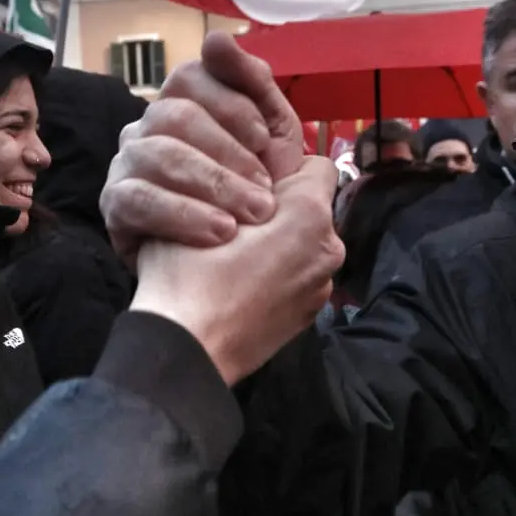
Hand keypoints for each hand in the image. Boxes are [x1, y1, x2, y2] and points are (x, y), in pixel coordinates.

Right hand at [100, 32, 304, 264]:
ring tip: (251, 218)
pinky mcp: (114, 206)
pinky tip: (221, 233)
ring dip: (215, 186)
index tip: (262, 137)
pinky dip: (186, 215)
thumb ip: (257, 90)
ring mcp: (127, 165)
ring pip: (159, 153)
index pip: (190, 75)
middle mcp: (149, 129)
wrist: (226, 288)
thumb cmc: (253, 211)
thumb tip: (218, 37)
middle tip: (266, 194)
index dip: (229, 100)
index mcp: (187, 109)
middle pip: (175, 113)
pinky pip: (140, 198)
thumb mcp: (272, 150)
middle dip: (229, 153)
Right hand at [129, 156, 343, 384]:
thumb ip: (234, 178)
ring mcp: (322, 286)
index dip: (285, 167)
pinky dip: (280, 276)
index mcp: (309, 211)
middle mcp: (329, 247)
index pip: (318, 165)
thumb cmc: (188, 271)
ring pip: (306, 245)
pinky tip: (244, 286)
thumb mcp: (199, 202)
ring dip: (283, 243)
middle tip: (238, 217)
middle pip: (312, 208)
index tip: (253, 180)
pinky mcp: (310, 316)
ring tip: (237, 256)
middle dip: (283, 207)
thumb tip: (246, 174)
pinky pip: (300, 277)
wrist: (187, 350)